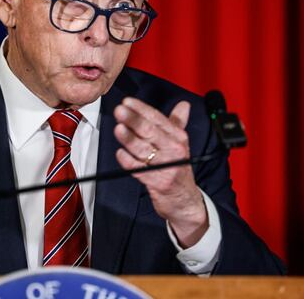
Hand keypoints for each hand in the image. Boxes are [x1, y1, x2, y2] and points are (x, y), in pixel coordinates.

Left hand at [113, 97, 207, 247]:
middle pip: (150, 131)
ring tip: (118, 129)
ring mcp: (166, 165)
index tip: (127, 102)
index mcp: (178, 138)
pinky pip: (138, 168)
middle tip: (120, 110)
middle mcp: (174, 149)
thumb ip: (179, 123)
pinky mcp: (157, 181)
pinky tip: (120, 153)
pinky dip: (127, 160)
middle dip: (133, 119)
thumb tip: (183, 105)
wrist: (185, 200)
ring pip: (143, 148)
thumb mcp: (181, 145)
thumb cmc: (178, 168)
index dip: (142, 109)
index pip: (158, 118)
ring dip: (128, 138)